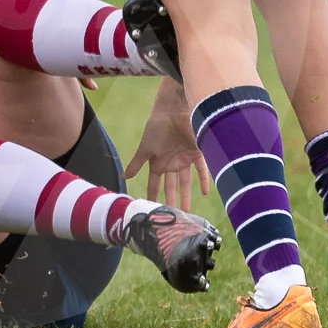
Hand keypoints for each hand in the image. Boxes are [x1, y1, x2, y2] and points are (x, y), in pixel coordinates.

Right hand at [124, 78, 210, 211]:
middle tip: (173, 218)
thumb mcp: (145, 148)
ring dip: (187, 195)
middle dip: (171, 201)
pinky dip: (203, 180)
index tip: (152, 211)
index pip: (154, 183)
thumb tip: (123, 178)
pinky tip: (204, 192)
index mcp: (157, 161)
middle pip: (171, 186)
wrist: (173, 109)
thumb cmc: (156, 126)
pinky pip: (202, 169)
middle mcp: (171, 162)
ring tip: (187, 211)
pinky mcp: (197, 152)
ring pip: (186, 181)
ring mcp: (184, 158)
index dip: (153, 195)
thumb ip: (136, 164)